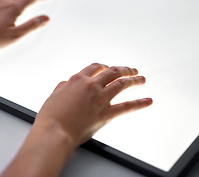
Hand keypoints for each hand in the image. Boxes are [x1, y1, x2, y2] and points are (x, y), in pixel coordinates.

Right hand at [35, 63, 152, 147]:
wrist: (55, 131)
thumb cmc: (51, 115)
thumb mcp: (54, 95)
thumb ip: (63, 87)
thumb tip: (67, 84)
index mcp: (78, 79)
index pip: (95, 67)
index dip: (104, 66)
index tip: (108, 67)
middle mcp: (92, 85)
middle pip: (112, 72)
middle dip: (123, 69)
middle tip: (130, 70)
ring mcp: (101, 99)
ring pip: (122, 84)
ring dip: (134, 80)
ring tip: (141, 79)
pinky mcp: (106, 114)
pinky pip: (127, 107)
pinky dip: (139, 103)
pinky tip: (147, 100)